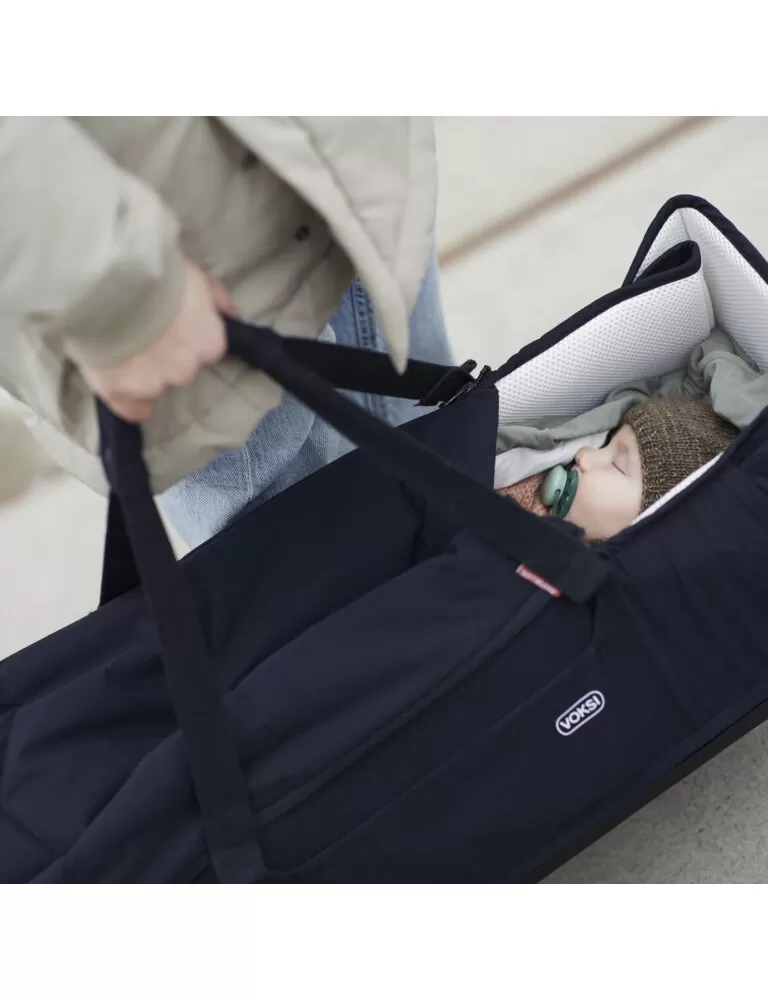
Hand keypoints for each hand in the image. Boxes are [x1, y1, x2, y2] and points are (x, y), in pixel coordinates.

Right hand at [81, 260, 236, 422]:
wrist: (108, 280)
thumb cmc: (155, 271)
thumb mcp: (195, 276)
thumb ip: (217, 299)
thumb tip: (233, 316)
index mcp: (209, 342)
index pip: (207, 349)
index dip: (189, 337)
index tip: (174, 327)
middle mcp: (187, 369)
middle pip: (181, 369)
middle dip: (166, 353)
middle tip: (143, 330)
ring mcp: (155, 383)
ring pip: (154, 384)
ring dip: (143, 370)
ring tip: (120, 343)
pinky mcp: (121, 391)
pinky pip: (131, 408)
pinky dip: (129, 402)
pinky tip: (121, 387)